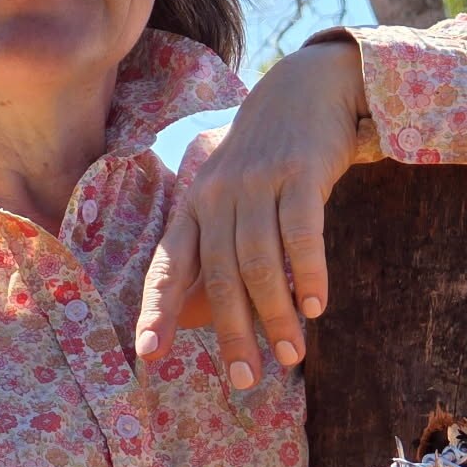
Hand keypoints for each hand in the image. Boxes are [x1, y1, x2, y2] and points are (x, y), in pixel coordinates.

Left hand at [134, 40, 367, 388]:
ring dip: (275, 314)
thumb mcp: (232, 192)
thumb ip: (221, 241)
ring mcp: (258, 182)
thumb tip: (218, 311)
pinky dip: (308, 272)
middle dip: (232, 331)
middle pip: (220, 275)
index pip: (168, 263)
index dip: (157, 309)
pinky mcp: (300, 171)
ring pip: (261, 261)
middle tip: (245, 378)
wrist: (307, 88)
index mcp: (195, 205)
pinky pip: (302, 232)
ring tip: (291, 353)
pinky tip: (316, 306)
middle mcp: (218, 195)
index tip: (150, 353)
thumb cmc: (266, 156)